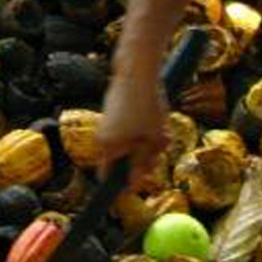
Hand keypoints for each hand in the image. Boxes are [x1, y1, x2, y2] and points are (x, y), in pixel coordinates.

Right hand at [95, 60, 169, 193]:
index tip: (131, 192)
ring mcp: (106, 124)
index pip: (108, 178)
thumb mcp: (154, 140)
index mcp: (108, 148)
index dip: (120, 186)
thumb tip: (134, 187)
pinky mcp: (112, 112)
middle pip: (121, 161)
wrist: (137, 70)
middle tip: (159, 147)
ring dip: (143, 142)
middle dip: (140, 159)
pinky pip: (126, 130)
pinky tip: (152, 114)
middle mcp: (101, 138)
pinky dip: (140, 129)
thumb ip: (144, 165)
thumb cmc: (147, 106)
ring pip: (127, 144)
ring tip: (158, 127)